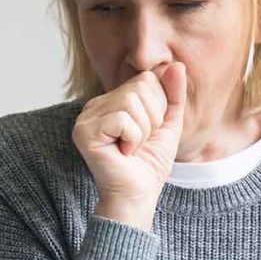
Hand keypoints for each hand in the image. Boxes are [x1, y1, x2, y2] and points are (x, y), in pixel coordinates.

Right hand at [72, 62, 187, 208]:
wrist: (138, 195)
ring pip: (131, 101)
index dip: (159, 107)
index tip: (148, 132)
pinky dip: (133, 138)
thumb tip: (176, 64)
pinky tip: (122, 153)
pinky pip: (122, 118)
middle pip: (140, 87)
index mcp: (111, 101)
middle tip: (139, 142)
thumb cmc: (149, 163)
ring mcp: (86, 118)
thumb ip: (172, 94)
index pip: (147, 79)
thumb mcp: (168, 124)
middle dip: (152, 118)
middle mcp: (95, 105)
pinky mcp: (84, 132)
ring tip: (131, 148)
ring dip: (143, 130)